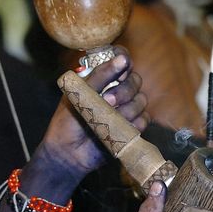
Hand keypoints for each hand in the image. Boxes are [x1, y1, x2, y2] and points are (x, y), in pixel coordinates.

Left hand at [40, 47, 148, 176]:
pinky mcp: (132, 127)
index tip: (119, 72)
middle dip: (123, 90)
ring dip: (126, 109)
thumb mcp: (80, 93)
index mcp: (101, 78)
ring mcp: (125, 108)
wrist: (68, 152)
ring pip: (141, 100)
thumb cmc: (68, 120)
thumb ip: (100, 75)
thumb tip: (122, 59)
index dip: (124, 62)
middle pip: (135, 79)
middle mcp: (115, 90)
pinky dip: (132, 124)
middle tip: (107, 101)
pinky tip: (118, 129)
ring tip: (107, 119)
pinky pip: (144, 119)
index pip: (121, 59)